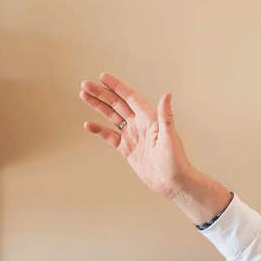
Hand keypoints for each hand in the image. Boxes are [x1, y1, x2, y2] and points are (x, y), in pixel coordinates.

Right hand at [79, 72, 194, 197]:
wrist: (173, 183)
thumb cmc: (175, 161)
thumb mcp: (169, 137)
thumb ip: (166, 116)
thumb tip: (167, 95)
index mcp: (149, 118)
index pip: (129, 97)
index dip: (116, 86)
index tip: (102, 77)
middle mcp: (139, 124)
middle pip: (117, 104)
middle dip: (101, 93)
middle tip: (86, 85)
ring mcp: (132, 136)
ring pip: (111, 117)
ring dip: (98, 106)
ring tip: (84, 96)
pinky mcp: (127, 149)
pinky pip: (110, 136)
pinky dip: (99, 130)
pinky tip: (89, 124)